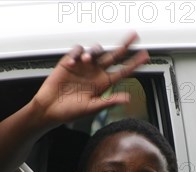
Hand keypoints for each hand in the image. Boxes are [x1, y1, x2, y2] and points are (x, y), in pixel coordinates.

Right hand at [32, 32, 148, 125]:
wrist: (50, 109)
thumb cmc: (70, 111)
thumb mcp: (92, 108)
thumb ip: (109, 101)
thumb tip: (127, 98)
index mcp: (103, 84)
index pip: (122, 71)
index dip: (134, 64)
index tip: (145, 57)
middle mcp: (95, 73)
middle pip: (113, 55)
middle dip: (124, 46)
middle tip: (133, 37)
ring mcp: (83, 67)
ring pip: (94, 51)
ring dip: (92, 52)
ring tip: (85, 60)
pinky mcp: (69, 63)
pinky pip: (76, 52)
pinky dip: (75, 54)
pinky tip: (72, 63)